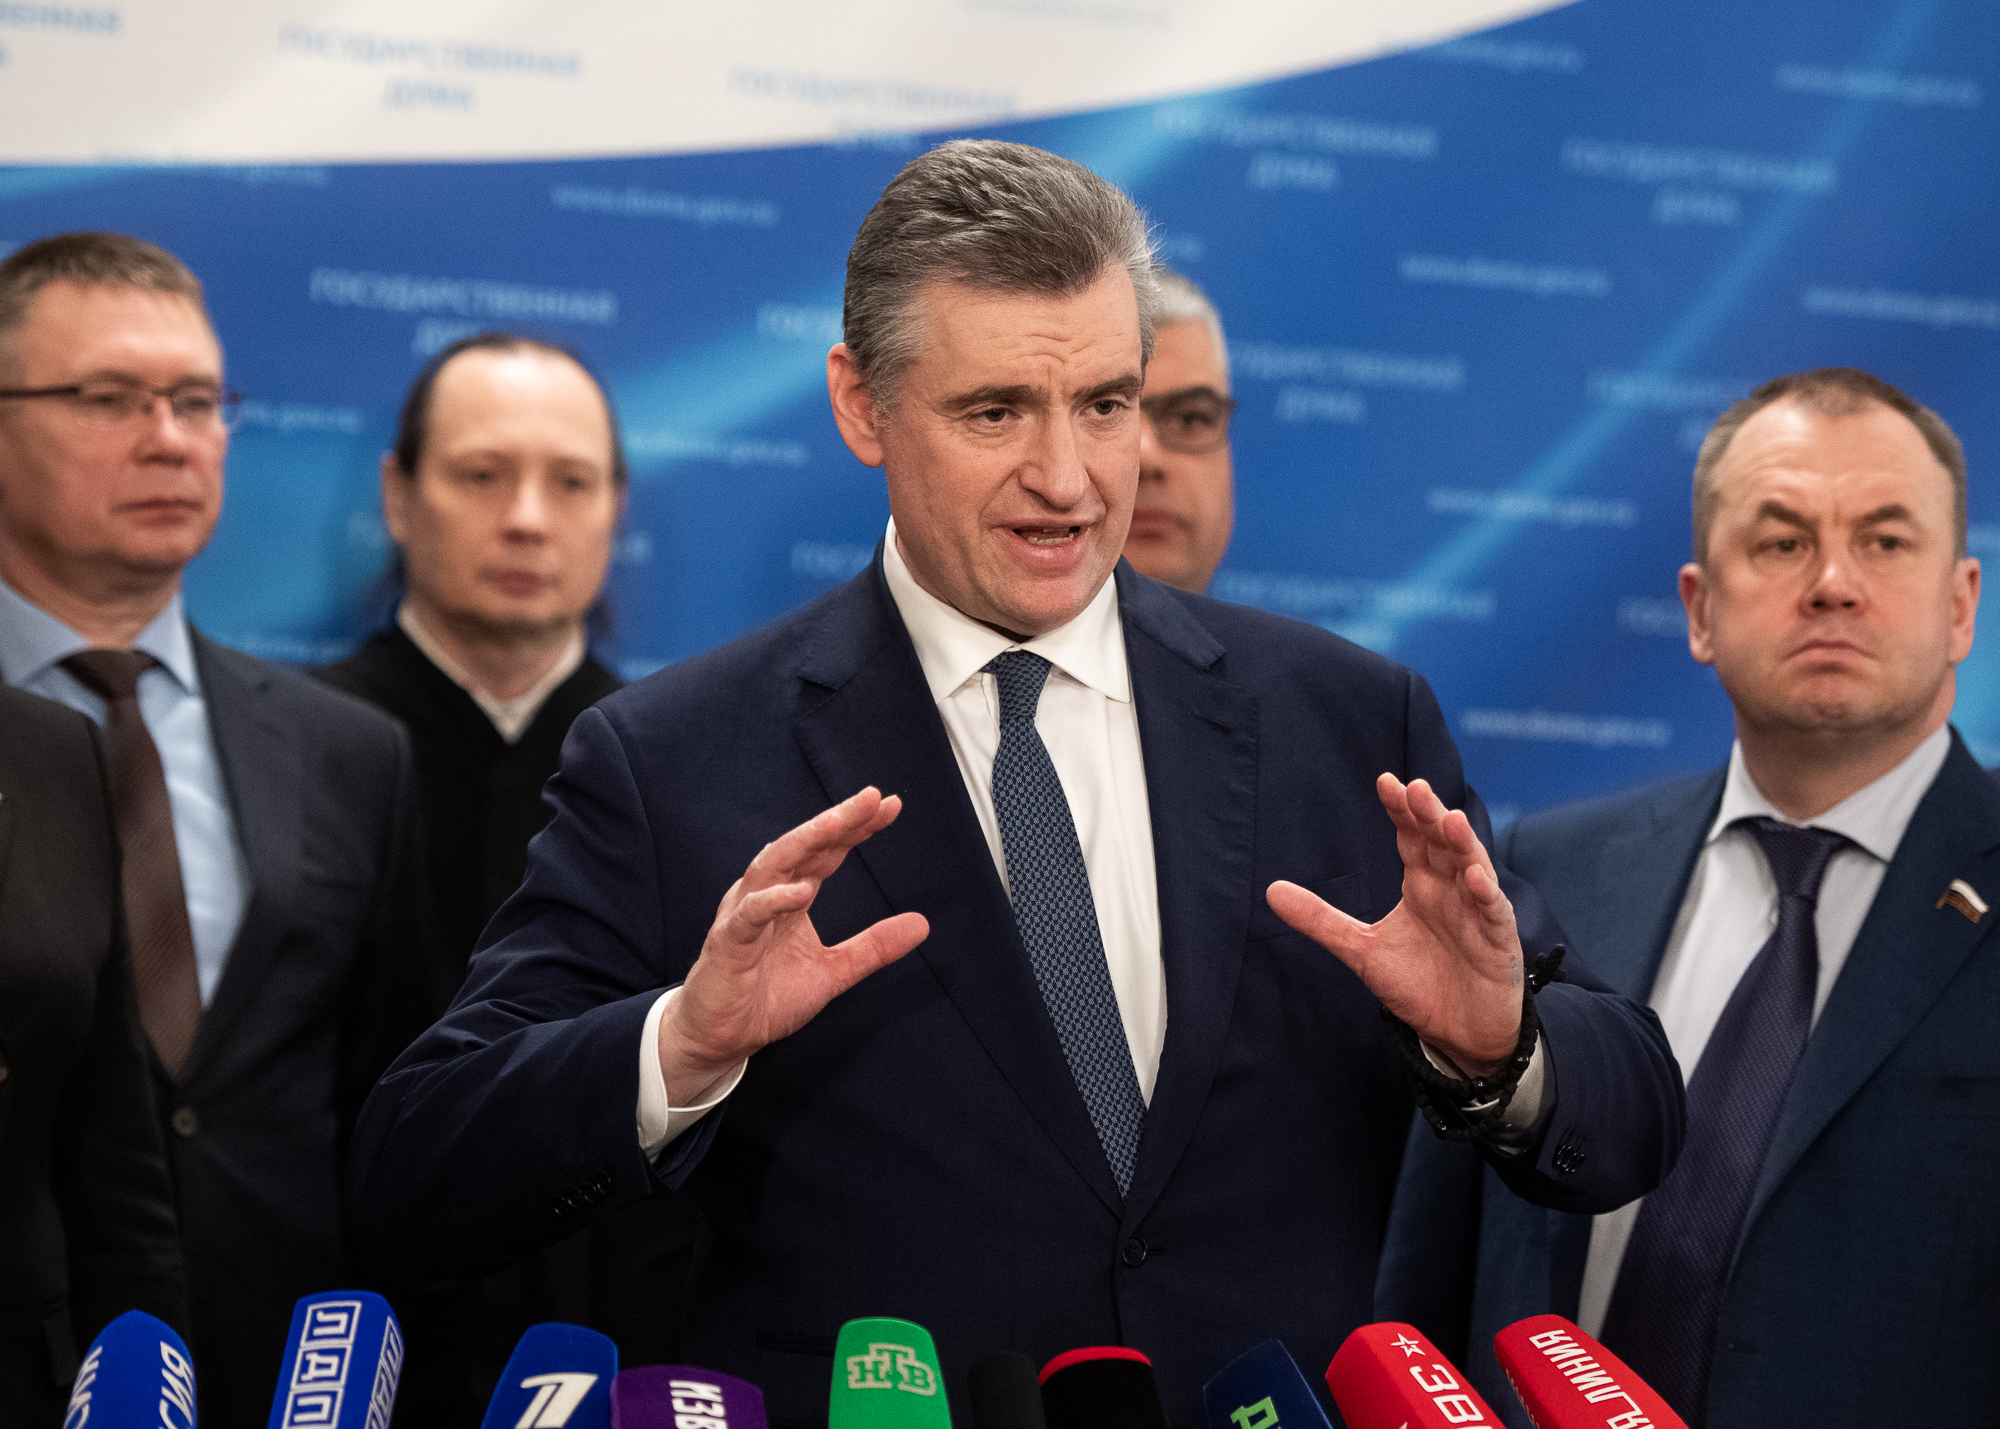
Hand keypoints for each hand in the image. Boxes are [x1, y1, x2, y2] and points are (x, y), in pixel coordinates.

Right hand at [659, 787, 928, 1103]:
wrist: (722, 1038)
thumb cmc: (767, 997)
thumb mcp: (834, 972)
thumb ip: (874, 947)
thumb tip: (923, 924)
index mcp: (790, 896)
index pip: (826, 852)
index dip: (856, 828)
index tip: (890, 805)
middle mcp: (766, 894)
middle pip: (802, 847)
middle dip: (837, 820)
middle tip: (870, 798)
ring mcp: (743, 915)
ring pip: (772, 866)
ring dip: (805, 842)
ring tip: (838, 824)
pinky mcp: (727, 944)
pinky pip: (748, 916)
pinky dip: (772, 901)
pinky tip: (801, 891)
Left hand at [1267, 774, 1521, 1074]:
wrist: (1458, 1032)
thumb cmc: (1419, 984)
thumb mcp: (1361, 950)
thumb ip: (1321, 919)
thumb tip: (1271, 890)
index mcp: (1421, 884)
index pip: (1411, 837)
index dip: (1400, 810)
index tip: (1384, 782)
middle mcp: (1450, 889)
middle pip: (1441, 843)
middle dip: (1429, 815)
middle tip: (1414, 789)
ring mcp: (1477, 911)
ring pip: (1472, 867)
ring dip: (1462, 844)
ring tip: (1449, 820)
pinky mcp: (1497, 940)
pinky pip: (1493, 912)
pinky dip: (1486, 893)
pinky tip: (1476, 878)